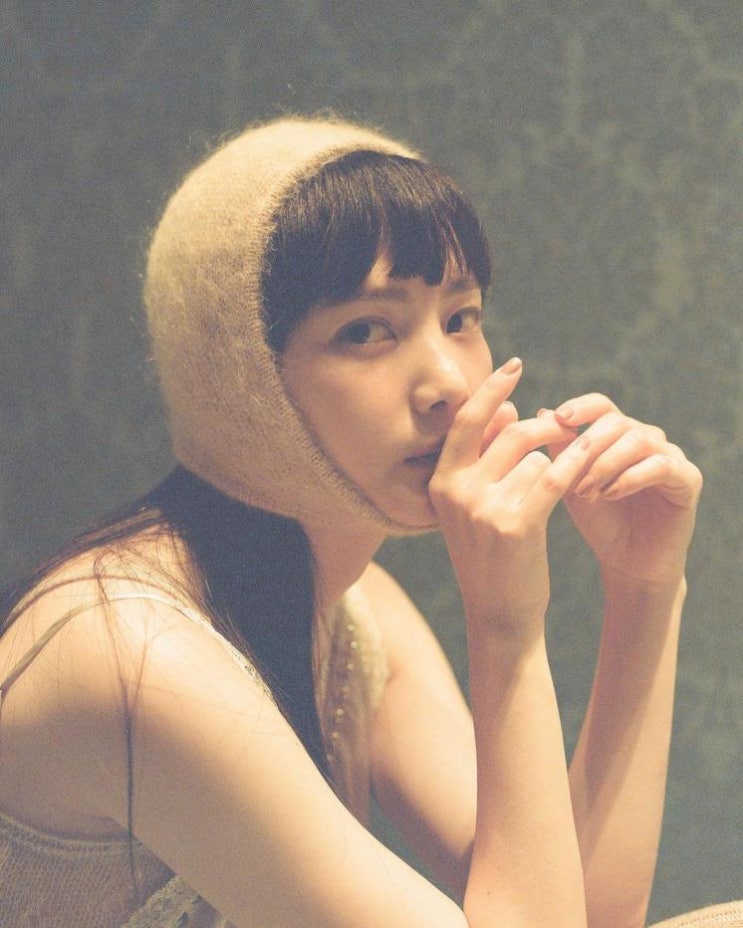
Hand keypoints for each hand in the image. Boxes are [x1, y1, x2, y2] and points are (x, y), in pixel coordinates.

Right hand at [429, 359, 593, 634]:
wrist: (499, 615)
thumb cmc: (491, 556)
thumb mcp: (477, 505)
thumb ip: (486, 456)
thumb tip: (508, 407)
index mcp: (441, 483)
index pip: (465, 422)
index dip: (490, 390)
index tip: (514, 366)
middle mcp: (456, 491)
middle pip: (506, 433)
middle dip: (540, 429)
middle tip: (560, 431)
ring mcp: (483, 507)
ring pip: (533, 455)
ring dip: (553, 466)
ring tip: (551, 492)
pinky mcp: (515, 524)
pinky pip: (552, 476)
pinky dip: (574, 463)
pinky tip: (589, 455)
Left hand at [544, 394, 702, 589]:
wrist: (628, 562)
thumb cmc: (600, 522)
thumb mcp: (571, 486)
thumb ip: (560, 452)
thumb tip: (544, 411)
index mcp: (618, 436)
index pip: (602, 405)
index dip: (581, 406)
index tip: (560, 418)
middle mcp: (648, 439)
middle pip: (618, 422)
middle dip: (589, 447)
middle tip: (570, 477)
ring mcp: (671, 456)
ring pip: (639, 439)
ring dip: (606, 463)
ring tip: (587, 490)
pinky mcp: (688, 479)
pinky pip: (661, 465)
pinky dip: (631, 477)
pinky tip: (611, 494)